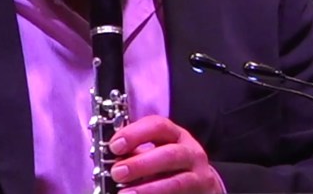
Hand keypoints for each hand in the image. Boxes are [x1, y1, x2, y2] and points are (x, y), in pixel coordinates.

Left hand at [108, 115, 222, 192]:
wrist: (202, 186)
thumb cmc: (172, 167)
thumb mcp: (158, 152)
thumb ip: (137, 153)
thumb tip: (110, 159)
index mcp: (176, 135)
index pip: (158, 126)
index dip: (135, 134)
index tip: (114, 146)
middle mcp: (191, 152)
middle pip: (169, 154)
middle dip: (141, 164)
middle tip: (117, 173)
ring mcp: (199, 176)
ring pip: (177, 182)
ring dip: (149, 189)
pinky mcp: (200, 193)